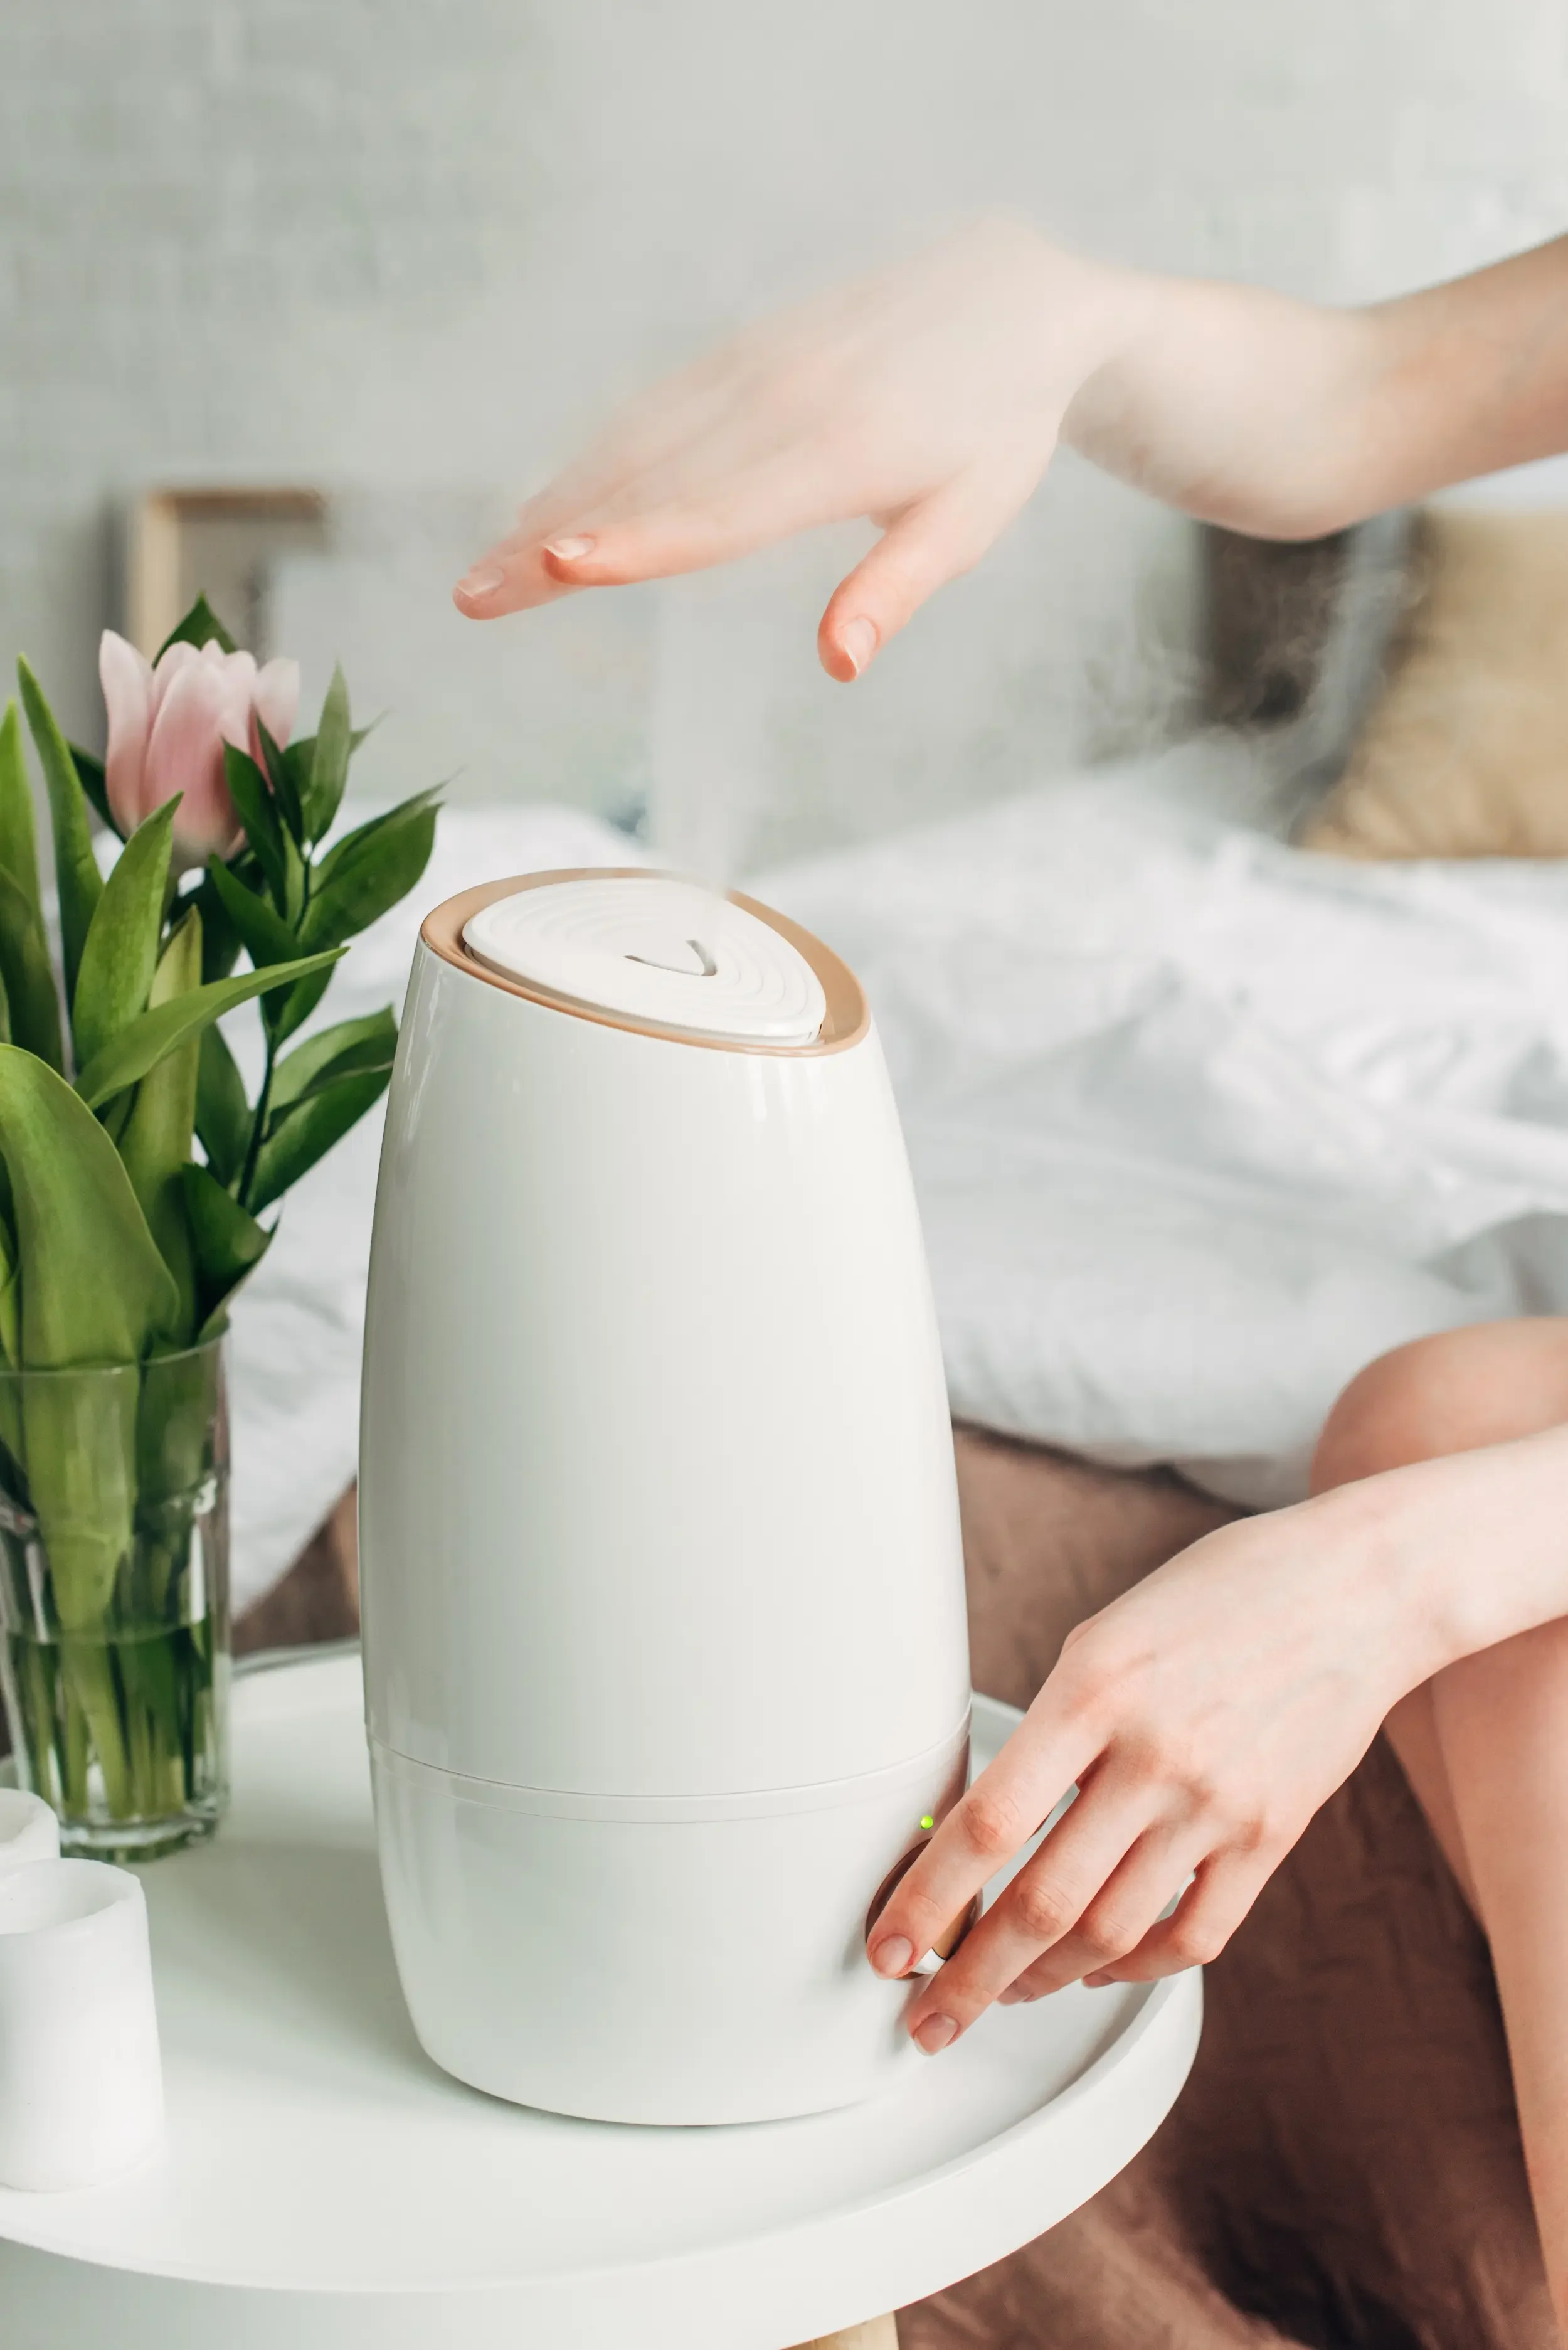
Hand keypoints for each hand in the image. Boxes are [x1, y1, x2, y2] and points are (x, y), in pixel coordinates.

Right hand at [453, 222, 1136, 678]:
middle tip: (472, 600)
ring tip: (484, 569)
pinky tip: (541, 504)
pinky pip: (651, 409)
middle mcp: (785, 398)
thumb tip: (840, 664)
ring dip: (551, 503)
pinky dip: (590, 458)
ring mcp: (754, 366)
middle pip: (650, 480)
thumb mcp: (968, 519)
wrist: (1011, 294)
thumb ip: (895, 588)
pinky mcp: (740, 350)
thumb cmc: (996, 430)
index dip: (641, 540)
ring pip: (634, 442)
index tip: (562, 567)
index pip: (723, 510)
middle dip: (554, 540)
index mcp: (844, 450)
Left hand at [867, 1486, 1429, 2051]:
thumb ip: (1054, 1727)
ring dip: (1041, 1981)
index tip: (887, 1945)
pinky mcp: (1271, 1837)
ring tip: (1004, 1991)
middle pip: (1042, 1903)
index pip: (989, 1822)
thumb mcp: (1106, 1635)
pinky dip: (1133, 1968)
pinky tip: (1100, 1967)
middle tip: (926, 2015)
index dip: (927, 1898)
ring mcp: (1217, 1804)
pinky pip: (1191, 1936)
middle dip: (968, 1978)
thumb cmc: (1220, 1595)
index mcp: (1094, 1687)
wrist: (1355, 1590)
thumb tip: (991, 1823)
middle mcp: (1154, 1753)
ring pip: (1109, 1936)